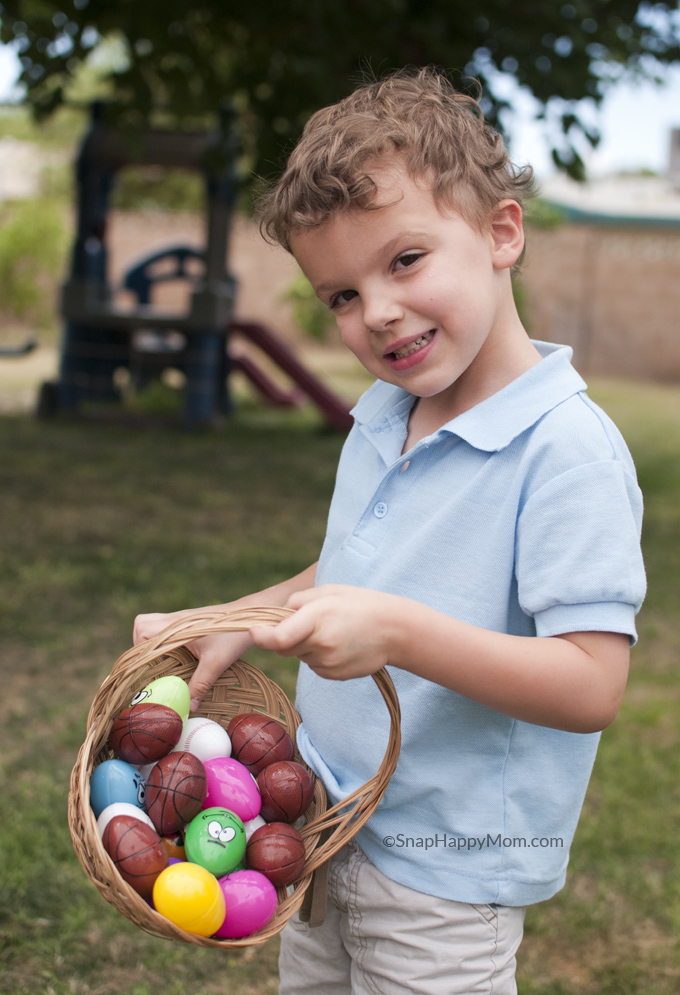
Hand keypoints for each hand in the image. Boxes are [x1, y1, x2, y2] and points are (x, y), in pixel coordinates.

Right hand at [133, 609, 251, 711]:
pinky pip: (165, 627)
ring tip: (161, 662)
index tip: (147, 669)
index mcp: (176, 627)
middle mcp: (174, 619)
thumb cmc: (233, 636)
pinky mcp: (188, 620)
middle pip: (141, 625)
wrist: (253, 615)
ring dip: (152, 642)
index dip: (140, 650)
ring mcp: (181, 618)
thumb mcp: (216, 663)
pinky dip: (164, 640)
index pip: (142, 631)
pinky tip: (176, 655)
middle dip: (141, 646)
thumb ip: (200, 685)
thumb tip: (187, 708)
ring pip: (152, 624)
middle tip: (152, 665)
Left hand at [250, 585, 398, 680]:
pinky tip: (338, 644)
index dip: (261, 636)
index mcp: (316, 618)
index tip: (254, 631)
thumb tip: (276, 618)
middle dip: (286, 636)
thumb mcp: (327, 591)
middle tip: (309, 621)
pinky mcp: (333, 675)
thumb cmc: (359, 604)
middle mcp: (320, 644)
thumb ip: (297, 602)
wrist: (394, 630)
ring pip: (299, 656)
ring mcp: (327, 663)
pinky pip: (314, 665)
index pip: (278, 638)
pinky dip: (318, 655)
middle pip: (284, 647)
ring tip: (332, 631)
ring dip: (305, 645)